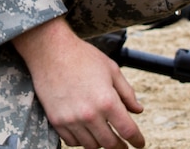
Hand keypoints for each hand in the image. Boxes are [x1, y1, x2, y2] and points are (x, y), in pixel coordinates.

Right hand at [15, 19, 143, 148]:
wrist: (50, 50)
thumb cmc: (82, 56)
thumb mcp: (111, 69)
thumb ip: (127, 92)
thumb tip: (138, 110)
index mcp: (107, 100)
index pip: (128, 131)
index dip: (137, 140)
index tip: (139, 143)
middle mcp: (90, 114)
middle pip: (110, 143)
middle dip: (120, 146)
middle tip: (122, 144)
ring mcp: (71, 119)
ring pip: (91, 145)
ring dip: (100, 143)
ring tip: (103, 135)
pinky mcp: (56, 120)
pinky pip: (72, 142)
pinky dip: (81, 140)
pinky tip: (85, 131)